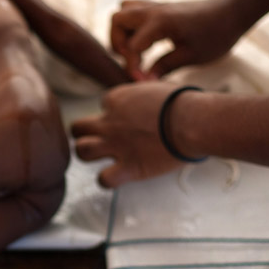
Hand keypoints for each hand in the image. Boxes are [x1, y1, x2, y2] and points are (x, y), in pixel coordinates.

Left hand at [71, 82, 197, 186]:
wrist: (192, 122)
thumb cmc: (182, 103)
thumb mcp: (156, 87)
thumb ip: (142, 94)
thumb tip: (144, 95)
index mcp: (118, 99)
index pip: (103, 105)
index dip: (113, 112)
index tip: (130, 118)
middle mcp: (110, 122)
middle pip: (77, 128)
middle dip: (84, 134)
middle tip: (100, 139)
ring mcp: (116, 145)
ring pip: (81, 151)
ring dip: (89, 155)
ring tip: (103, 156)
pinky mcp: (129, 167)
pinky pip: (104, 180)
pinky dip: (107, 180)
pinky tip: (117, 176)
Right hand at [110, 0, 240, 80]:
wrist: (233, 11)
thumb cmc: (216, 34)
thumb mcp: (192, 56)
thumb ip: (164, 67)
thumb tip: (145, 82)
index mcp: (161, 22)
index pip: (132, 46)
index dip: (133, 68)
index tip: (142, 82)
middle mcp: (153, 10)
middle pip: (117, 20)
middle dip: (119, 44)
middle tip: (134, 61)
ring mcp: (155, 6)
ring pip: (122, 11)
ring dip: (122, 32)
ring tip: (136, 51)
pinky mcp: (159, 7)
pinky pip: (133, 10)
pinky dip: (131, 26)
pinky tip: (145, 43)